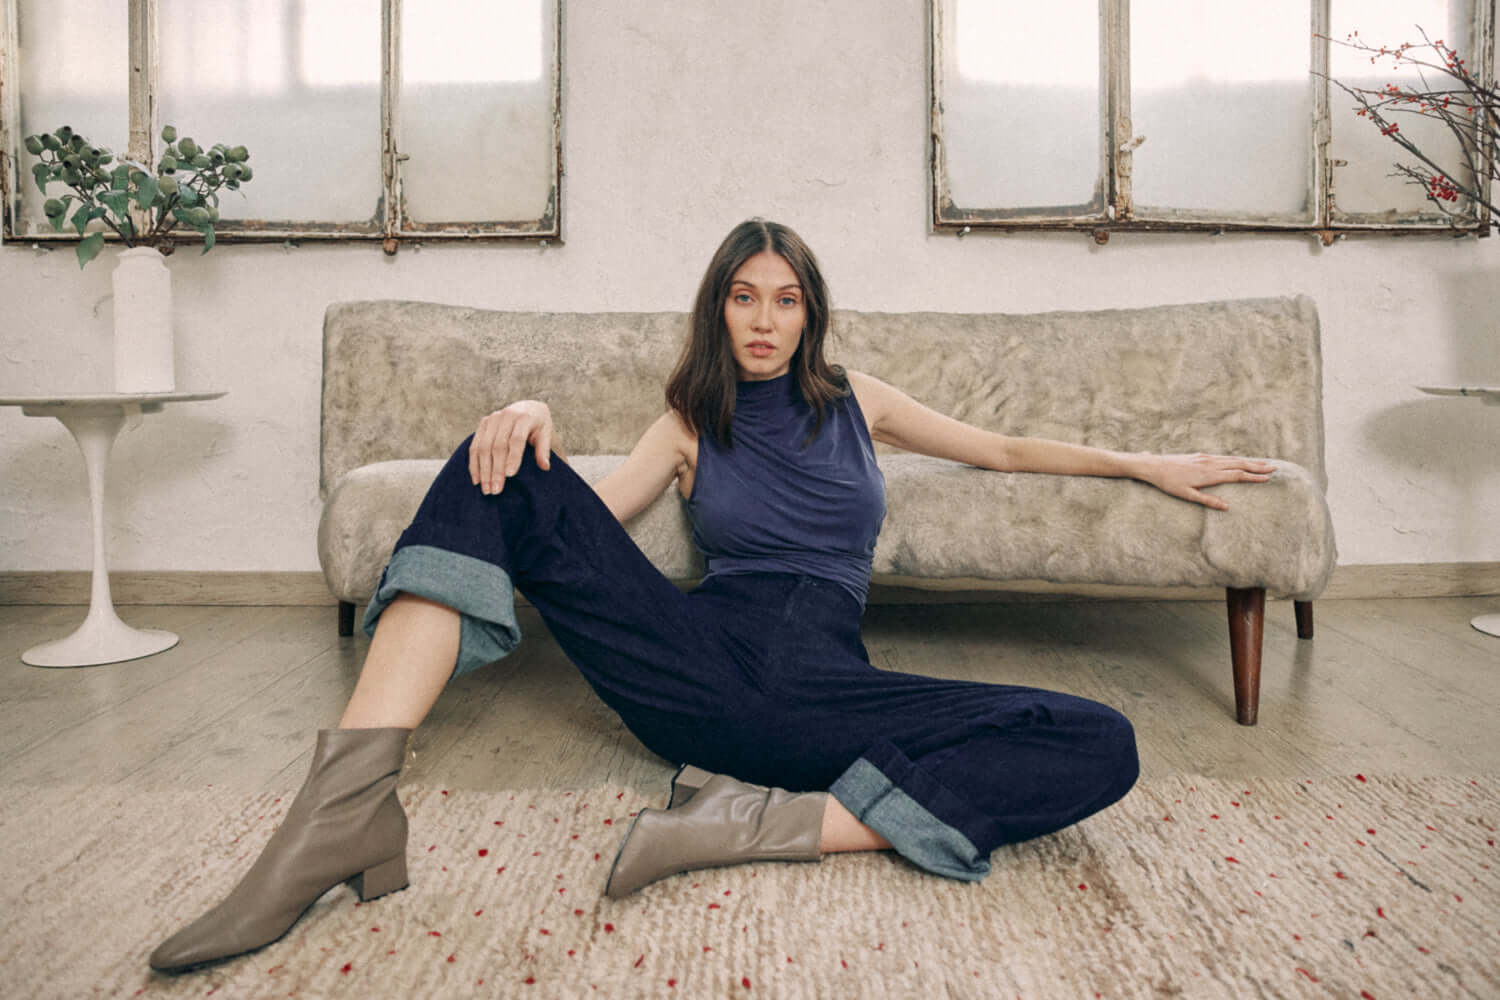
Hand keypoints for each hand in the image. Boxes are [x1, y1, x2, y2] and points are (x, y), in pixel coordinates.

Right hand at [468, 400, 555, 493]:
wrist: (527, 408)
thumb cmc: (538, 426)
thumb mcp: (546, 434)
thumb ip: (544, 450)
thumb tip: (545, 467)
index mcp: (524, 417)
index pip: (516, 439)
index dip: (513, 457)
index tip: (510, 475)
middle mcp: (506, 415)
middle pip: (498, 446)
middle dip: (495, 470)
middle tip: (496, 490)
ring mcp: (492, 419)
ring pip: (483, 447)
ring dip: (483, 470)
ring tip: (486, 489)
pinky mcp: (482, 424)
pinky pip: (475, 446)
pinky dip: (474, 464)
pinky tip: (477, 479)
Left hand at [1140, 453, 1273, 510]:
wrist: (1154, 465)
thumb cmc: (1168, 483)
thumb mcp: (1186, 495)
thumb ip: (1207, 500)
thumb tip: (1227, 507)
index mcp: (1209, 474)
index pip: (1237, 475)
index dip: (1253, 476)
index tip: (1268, 478)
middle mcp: (1210, 463)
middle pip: (1239, 464)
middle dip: (1257, 466)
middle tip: (1274, 468)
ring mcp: (1206, 458)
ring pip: (1232, 459)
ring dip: (1249, 461)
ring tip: (1264, 463)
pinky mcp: (1201, 455)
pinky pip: (1224, 457)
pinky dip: (1237, 459)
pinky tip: (1242, 461)